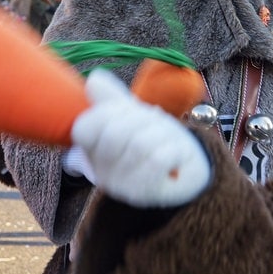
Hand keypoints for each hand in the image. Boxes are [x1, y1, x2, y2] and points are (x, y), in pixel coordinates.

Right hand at [70, 71, 210, 207]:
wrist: (188, 172)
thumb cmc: (157, 141)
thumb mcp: (135, 115)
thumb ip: (113, 99)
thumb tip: (94, 79)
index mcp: (93, 150)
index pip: (84, 127)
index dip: (109, 111)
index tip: (128, 112)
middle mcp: (101, 171)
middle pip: (114, 132)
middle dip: (142, 119)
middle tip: (155, 126)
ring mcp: (121, 186)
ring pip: (140, 144)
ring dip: (162, 134)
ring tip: (167, 140)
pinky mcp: (144, 195)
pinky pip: (159, 160)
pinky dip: (174, 150)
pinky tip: (176, 157)